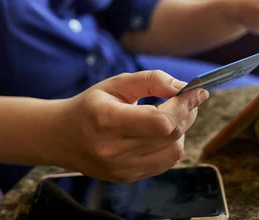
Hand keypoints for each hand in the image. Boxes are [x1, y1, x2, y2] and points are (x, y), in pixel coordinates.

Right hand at [54, 71, 207, 182]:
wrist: (61, 137)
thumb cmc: (90, 105)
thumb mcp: (116, 83)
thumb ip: (151, 80)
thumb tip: (182, 87)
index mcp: (107, 120)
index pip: (160, 121)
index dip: (184, 106)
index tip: (197, 91)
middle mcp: (114, 150)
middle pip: (171, 135)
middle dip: (186, 113)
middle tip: (186, 99)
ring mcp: (121, 169)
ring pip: (174, 151)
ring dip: (180, 130)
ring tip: (169, 115)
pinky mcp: (127, 178)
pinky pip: (165, 162)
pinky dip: (171, 144)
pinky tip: (159, 132)